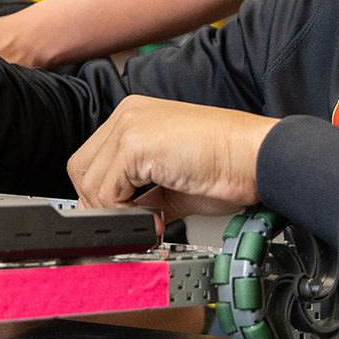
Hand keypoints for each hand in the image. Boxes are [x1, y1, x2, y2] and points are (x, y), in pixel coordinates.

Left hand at [67, 95, 277, 224]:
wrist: (257, 156)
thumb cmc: (228, 164)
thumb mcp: (173, 182)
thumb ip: (142, 198)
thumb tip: (123, 222)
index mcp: (135, 117)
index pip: (92, 161)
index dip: (103, 196)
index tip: (124, 220)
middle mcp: (128, 114)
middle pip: (81, 170)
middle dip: (102, 205)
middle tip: (135, 224)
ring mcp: (129, 125)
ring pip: (89, 183)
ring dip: (116, 212)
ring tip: (152, 221)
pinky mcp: (135, 142)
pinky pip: (107, 191)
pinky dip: (126, 215)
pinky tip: (157, 218)